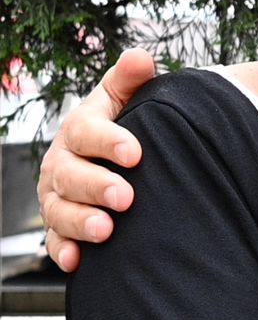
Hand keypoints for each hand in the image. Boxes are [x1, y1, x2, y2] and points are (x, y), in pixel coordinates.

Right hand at [38, 48, 157, 271]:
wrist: (110, 161)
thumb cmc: (122, 126)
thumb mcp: (125, 100)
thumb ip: (131, 79)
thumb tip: (140, 57)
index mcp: (80, 129)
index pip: (87, 132)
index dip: (108, 142)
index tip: (135, 153)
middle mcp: (62, 162)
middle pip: (71, 175)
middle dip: (96, 186)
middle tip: (126, 197)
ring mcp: (57, 196)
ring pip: (59, 210)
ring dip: (80, 221)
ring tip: (106, 230)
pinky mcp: (59, 226)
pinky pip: (54, 241)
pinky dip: (63, 251)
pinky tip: (77, 261)